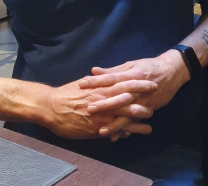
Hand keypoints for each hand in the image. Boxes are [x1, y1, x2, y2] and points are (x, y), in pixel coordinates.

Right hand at [42, 78, 156, 139]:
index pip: (123, 81)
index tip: (150, 78)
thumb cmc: (66, 94)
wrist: (51, 107)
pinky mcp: (97, 127)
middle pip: (128, 96)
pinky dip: (129, 130)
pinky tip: (138, 132)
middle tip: (157, 93)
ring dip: (140, 115)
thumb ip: (96, 80)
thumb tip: (103, 75)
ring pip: (126, 114)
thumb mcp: (83, 84)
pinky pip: (117, 129)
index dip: (137, 81)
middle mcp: (103, 98)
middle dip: (143, 95)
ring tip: (151, 116)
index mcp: (100, 86)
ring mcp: (102, 113)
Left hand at [79, 51, 189, 125]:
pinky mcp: (149, 109)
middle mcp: (137, 88)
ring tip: (100, 131)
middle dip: (104, 104)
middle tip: (88, 109)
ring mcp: (144, 100)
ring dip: (114, 123)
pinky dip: (125, 129)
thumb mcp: (131, 65)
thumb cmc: (148, 66)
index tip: (82, 83)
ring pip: (127, 114)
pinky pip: (136, 122)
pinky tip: (115, 136)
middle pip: (119, 97)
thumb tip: (94, 71)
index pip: (111, 78)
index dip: (97, 81)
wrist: (172, 72)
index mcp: (131, 75)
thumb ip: (113, 70)